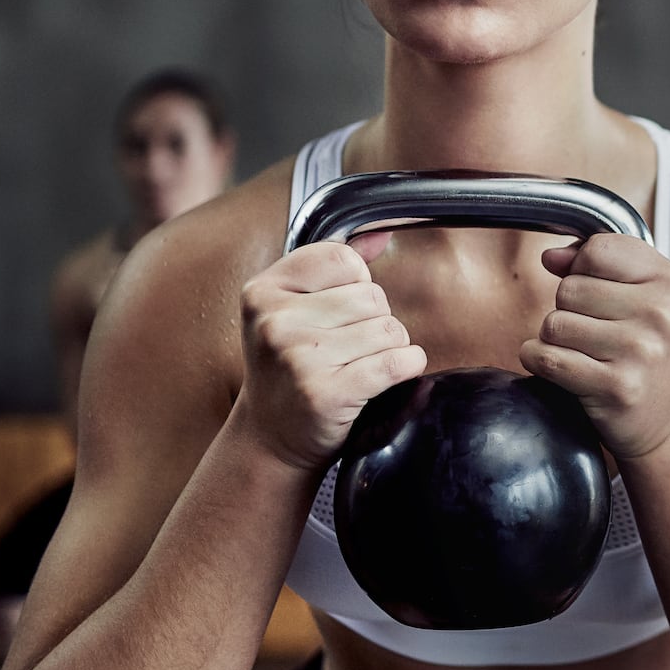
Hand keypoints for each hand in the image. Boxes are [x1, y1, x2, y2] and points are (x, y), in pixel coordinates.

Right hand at [235, 235, 426, 472]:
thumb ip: (334, 267)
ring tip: (357, 367)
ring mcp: (298, 357)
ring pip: (390, 329)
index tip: (336, 315)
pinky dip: (407, 368)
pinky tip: (384, 380)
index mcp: (263, 290)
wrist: (270, 438)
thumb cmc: (288, 370)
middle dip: (375, 321)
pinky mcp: (326, 393)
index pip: (344, 259)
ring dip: (389, 348)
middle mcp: (275, 320)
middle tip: (348, 349)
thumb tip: (383, 231)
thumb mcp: (293, 310)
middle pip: (372, 296)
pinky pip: (398, 362)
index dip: (354, 285)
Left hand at [519, 235, 669, 462]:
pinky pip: (547, 358)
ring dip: (556, 339)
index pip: (597, 250)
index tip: (596, 292)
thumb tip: (550, 257)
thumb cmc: (654, 355)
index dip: (583, 270)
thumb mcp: (650, 299)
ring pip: (554, 323)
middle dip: (570, 309)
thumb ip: (602, 265)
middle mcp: (662, 314)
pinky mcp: (616, 387)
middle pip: (569, 288)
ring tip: (586, 354)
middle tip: (597, 334)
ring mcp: (640, 352)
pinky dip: (539, 361)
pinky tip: (564, 369)